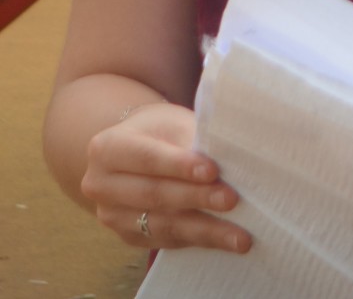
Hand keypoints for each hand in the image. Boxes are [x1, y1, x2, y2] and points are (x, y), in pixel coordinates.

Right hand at [79, 101, 249, 253]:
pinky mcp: (128, 236)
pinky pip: (165, 240)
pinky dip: (199, 239)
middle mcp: (101, 185)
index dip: (179, 166)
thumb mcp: (174, 124)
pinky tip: (226, 240)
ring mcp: (111, 215)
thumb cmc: (163, 132)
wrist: (138, 151)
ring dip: (204, 230)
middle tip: (231, 200)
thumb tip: (231, 162)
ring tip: (239, 236)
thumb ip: (193, 141)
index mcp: (107, 148)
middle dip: (196, 198)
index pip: (147, 158)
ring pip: (161, 224)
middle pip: (154, 194)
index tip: (212, 171)